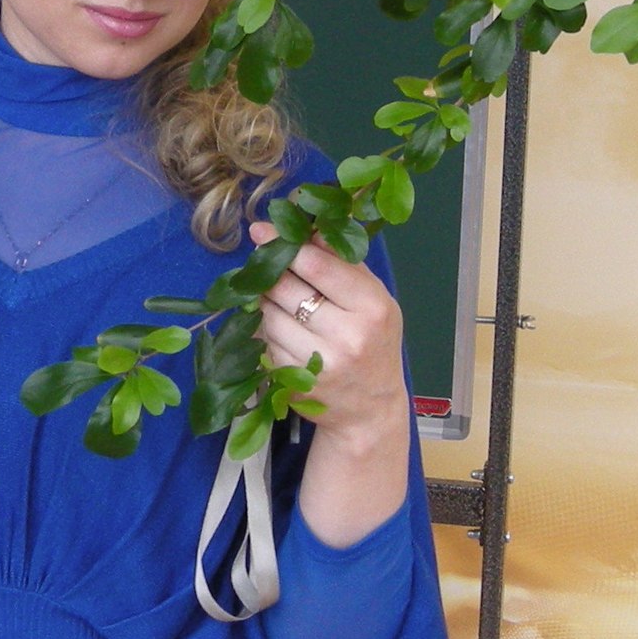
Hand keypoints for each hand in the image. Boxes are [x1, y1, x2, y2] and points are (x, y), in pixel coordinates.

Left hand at [246, 221, 410, 449]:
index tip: (263, 231)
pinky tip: (279, 330)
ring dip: (264, 303)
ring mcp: (318, 363)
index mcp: (372, 308)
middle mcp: (347, 336)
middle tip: (264, 264)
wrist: (370, 410)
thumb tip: (308, 228)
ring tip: (277, 301)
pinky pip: (264, 342)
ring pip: (268, 316)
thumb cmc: (374, 343)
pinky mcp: (294, 382)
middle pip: (286, 289)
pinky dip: (264, 331)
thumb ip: (343, 264)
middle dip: (270, 273)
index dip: (285, 246)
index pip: (318, 267)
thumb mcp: (373, 300)